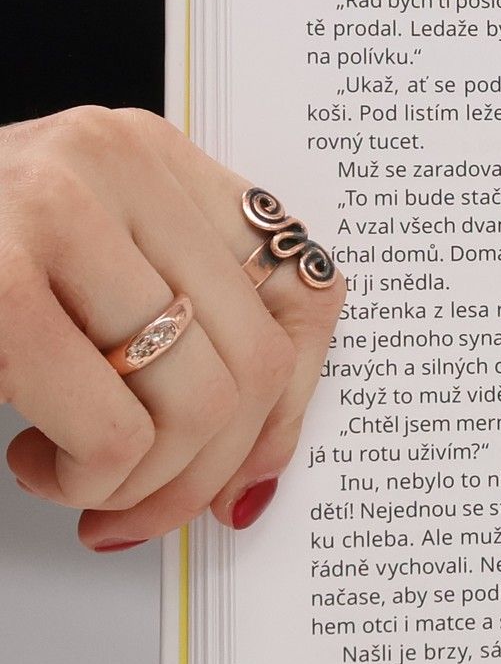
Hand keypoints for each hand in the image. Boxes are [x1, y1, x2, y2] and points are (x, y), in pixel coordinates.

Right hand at [0, 105, 345, 549]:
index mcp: (150, 156)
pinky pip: (115, 427)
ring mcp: (56, 205)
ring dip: (140, 483)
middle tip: (138, 507)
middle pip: (261, 362)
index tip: (246, 471)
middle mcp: (115, 158)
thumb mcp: (81, 281)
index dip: (295, 403)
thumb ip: (180, 330)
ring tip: (74, 477)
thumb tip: (258, 470)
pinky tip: (29, 456)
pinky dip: (84, 480)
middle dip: (204, 473)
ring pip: (203, 401)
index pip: (309, 285)